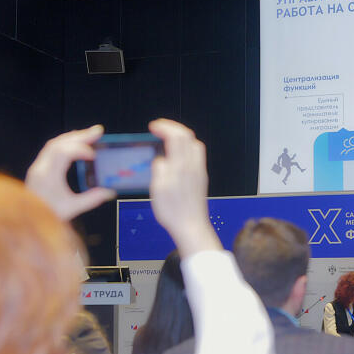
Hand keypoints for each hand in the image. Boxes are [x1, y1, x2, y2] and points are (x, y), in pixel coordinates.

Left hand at [25, 125, 114, 219]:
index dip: (79, 149)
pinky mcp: (39, 168)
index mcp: (47, 176)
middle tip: (98, 131)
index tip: (93, 155)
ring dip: (73, 137)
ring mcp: (38, 166)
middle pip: (58, 143)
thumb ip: (91, 199)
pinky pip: (51, 149)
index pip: (62, 153)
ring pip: (54, 143)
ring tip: (90, 134)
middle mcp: (40, 168)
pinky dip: (66, 143)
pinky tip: (76, 143)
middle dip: (80, 136)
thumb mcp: (72, 208)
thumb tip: (109, 192)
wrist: (27, 221)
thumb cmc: (47, 215)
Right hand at [147, 119, 220, 256]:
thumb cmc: (172, 211)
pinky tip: (176, 154)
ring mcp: (199, 171)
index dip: (164, 127)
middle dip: (173, 128)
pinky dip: (186, 147)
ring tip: (167, 138)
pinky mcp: (201, 178)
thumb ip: (159, 168)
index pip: (177, 136)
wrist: (191, 226)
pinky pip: (196, 154)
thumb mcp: (158, 189)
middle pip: (188, 136)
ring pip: (194, 144)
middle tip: (159, 128)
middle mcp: (193, 165)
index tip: (152, 127)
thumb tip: (161, 158)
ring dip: (181, 137)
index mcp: (181, 165)